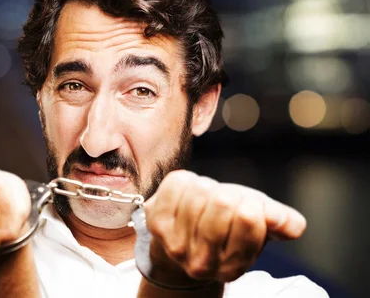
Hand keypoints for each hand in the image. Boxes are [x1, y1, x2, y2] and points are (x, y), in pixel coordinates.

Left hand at [143, 170, 306, 283]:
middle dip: (229, 195)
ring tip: (205, 201)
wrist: (180, 238)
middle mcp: (202, 263)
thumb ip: (281, 223)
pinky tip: (187, 194)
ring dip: (207, 187)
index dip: (252, 204)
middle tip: (223, 204)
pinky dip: (187, 180)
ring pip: (200, 191)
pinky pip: (178, 183)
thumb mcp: (259, 226)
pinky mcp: (155, 222)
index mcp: (232, 266)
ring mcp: (175, 244)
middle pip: (223, 202)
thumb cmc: (225, 227)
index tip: (246, 210)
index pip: (249, 218)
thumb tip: (291, 224)